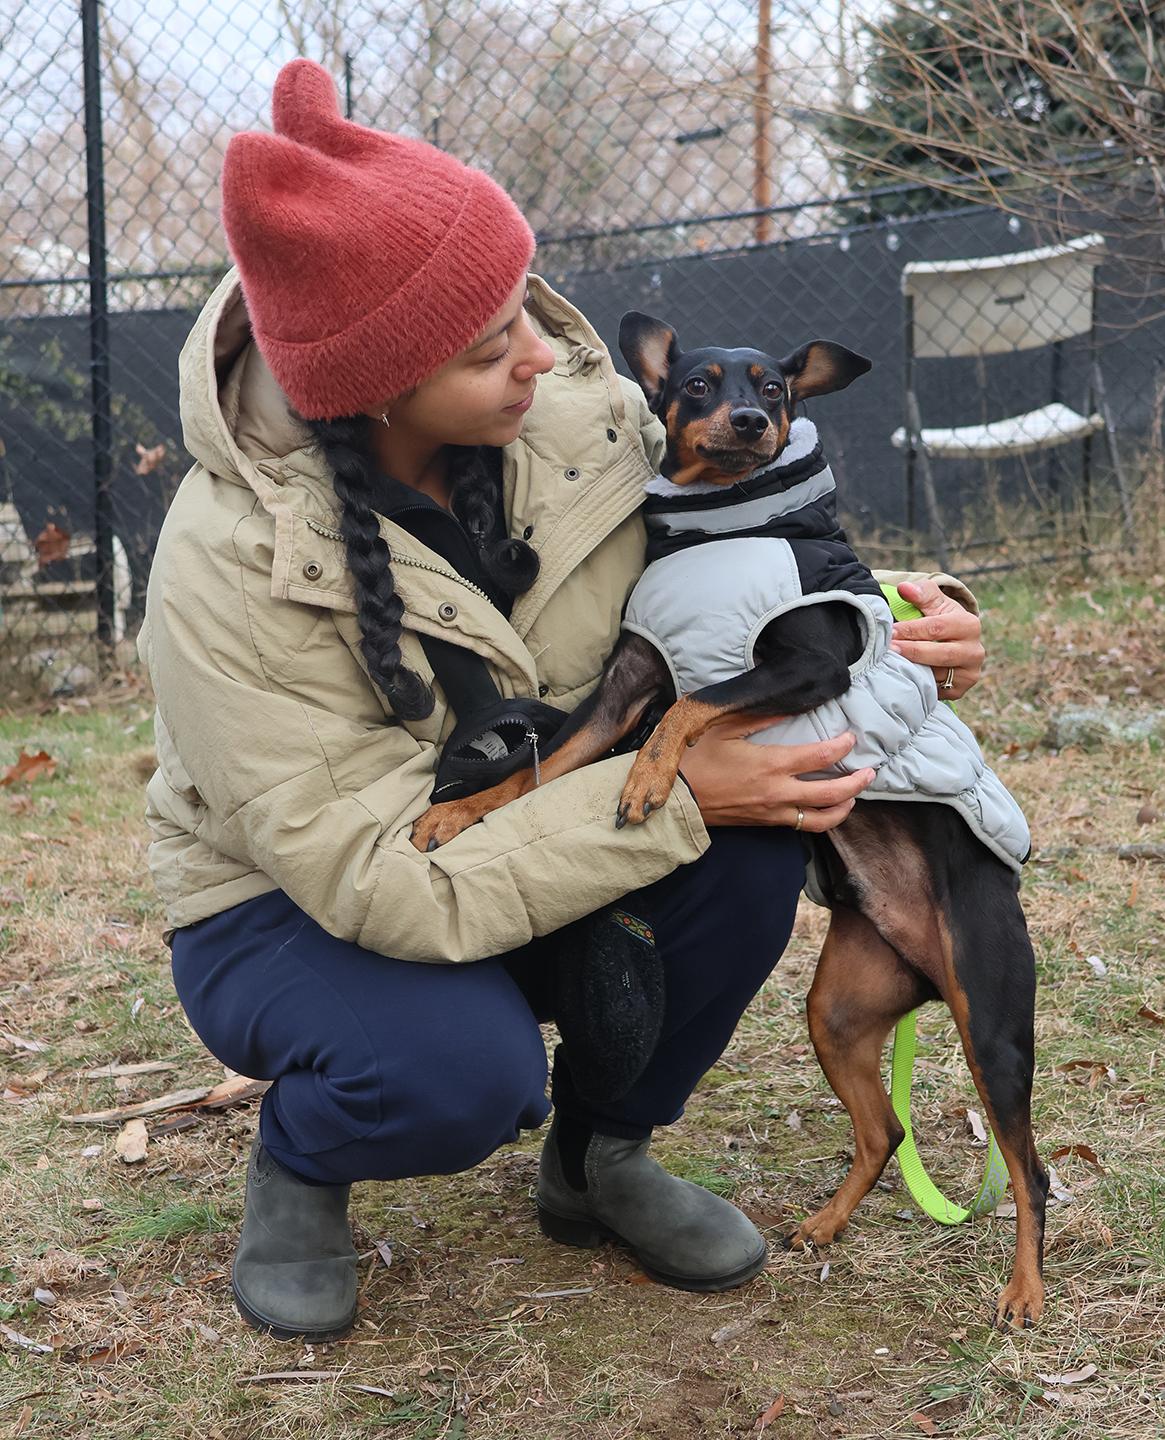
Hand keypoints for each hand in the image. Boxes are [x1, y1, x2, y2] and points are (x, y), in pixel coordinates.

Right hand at [678, 718, 874, 829]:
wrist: (677, 800)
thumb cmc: (697, 761)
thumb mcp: (725, 729)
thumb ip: (761, 718)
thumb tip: (791, 707)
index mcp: (771, 764)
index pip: (820, 756)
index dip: (842, 745)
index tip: (850, 736)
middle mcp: (778, 792)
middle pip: (832, 793)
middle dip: (857, 782)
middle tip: (870, 771)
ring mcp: (774, 813)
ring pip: (823, 819)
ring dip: (844, 807)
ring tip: (854, 796)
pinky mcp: (767, 825)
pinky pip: (803, 826)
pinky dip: (821, 819)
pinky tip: (826, 810)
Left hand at [890, 578, 983, 699]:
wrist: (953, 641)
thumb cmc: (939, 617)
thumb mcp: (934, 601)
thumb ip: (921, 593)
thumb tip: (904, 588)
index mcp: (969, 625)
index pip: (936, 628)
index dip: (911, 629)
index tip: (890, 630)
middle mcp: (974, 651)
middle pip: (940, 654)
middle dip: (912, 651)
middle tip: (889, 649)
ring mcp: (969, 673)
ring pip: (937, 675)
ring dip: (913, 670)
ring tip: (891, 664)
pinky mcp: (960, 690)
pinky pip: (936, 690)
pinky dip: (919, 684)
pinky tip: (903, 676)